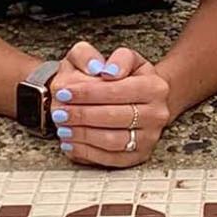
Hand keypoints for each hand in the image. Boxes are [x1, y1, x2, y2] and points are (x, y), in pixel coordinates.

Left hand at [51, 42, 169, 167]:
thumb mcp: (123, 57)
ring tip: (62, 127)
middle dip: (81, 114)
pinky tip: (70, 142)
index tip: (64, 91)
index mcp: (155, 87)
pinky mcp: (139, 156)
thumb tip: (107, 71)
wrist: (142, 100)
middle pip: (113, 117)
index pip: (117, 90)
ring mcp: (150, 138)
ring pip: (111, 141)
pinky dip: (86, 152)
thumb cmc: (127, 78)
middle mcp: (157, 114)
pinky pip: (110, 159)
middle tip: (59, 111)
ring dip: (82, 135)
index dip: (87, 92)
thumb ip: (116, 57)